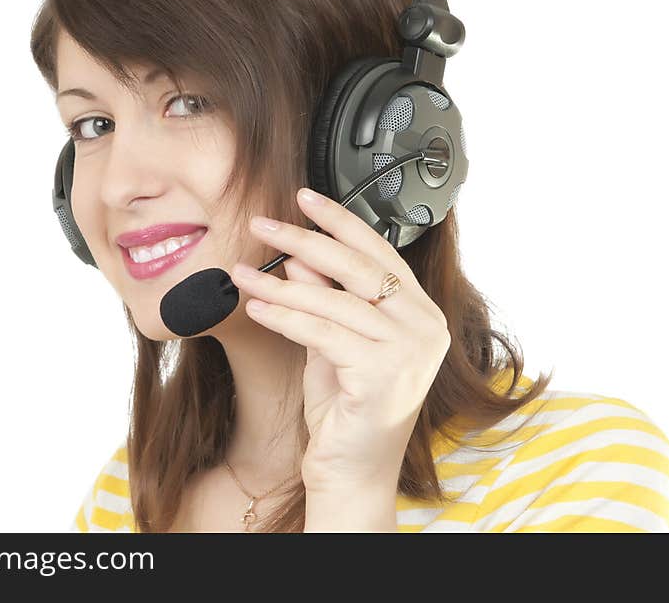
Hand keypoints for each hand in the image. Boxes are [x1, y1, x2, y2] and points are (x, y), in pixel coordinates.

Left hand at [229, 187, 450, 494]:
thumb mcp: (333, 339)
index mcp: (421, 313)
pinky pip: (322, 333)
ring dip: (280, 284)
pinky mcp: (383, 376)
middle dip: (304, 240)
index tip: (305, 198)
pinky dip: (285, 317)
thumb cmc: (346, 407)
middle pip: (358, 268)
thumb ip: (324, 297)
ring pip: (334, 301)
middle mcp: (425, 328)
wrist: (351, 471)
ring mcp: (410, 353)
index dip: (340, 221)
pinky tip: (256, 307)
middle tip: (263, 225)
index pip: (380, 252)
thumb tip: (299, 256)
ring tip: (242, 273)